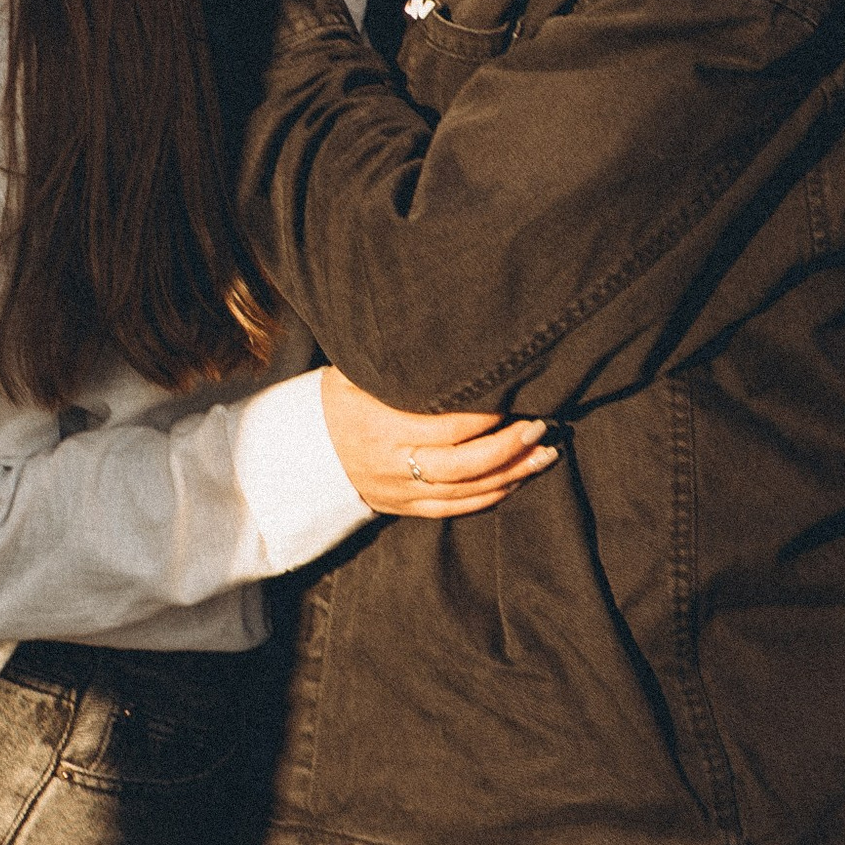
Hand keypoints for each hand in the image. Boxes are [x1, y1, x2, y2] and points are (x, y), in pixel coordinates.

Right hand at [319, 370, 561, 519]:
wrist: (299, 454)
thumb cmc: (336, 401)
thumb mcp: (353, 372)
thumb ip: (394, 362)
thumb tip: (442, 335)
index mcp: (382, 429)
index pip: (446, 426)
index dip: (485, 416)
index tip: (514, 396)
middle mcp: (394, 466)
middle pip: (463, 465)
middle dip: (508, 448)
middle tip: (541, 427)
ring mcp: (400, 493)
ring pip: (466, 493)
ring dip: (511, 475)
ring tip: (545, 454)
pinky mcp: (405, 509)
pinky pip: (456, 509)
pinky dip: (491, 497)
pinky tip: (518, 479)